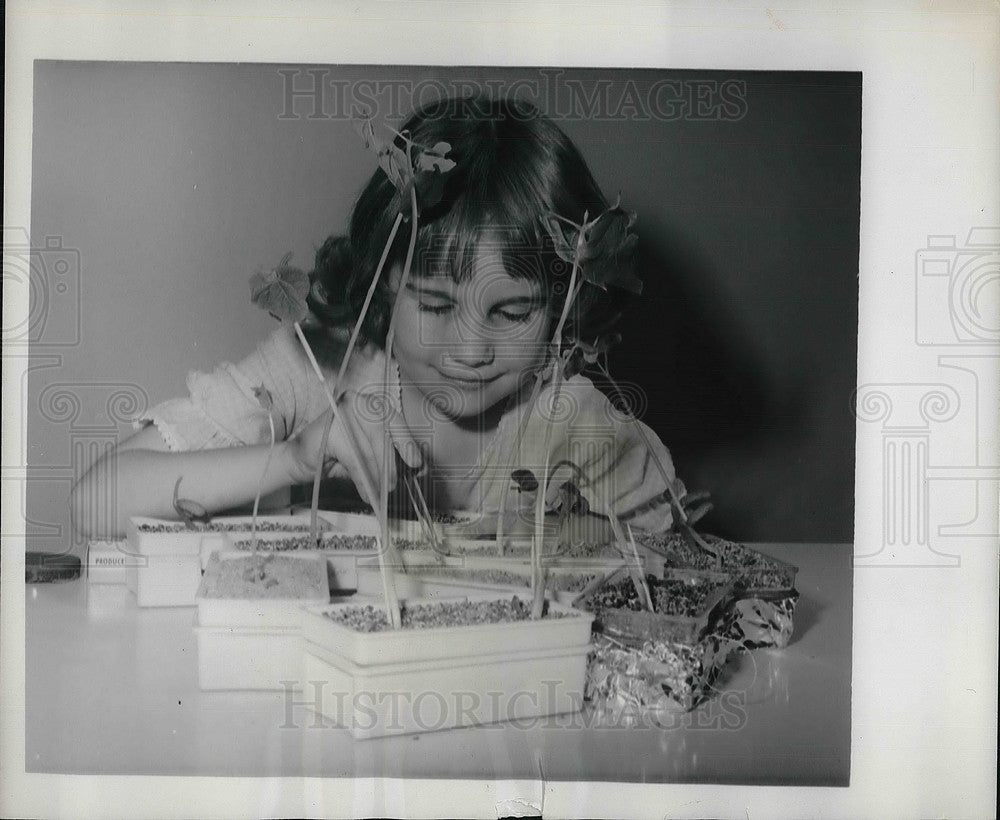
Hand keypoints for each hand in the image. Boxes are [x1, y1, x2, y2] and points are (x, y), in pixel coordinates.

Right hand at [284, 385, 423, 505]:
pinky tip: (366, 493)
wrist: (299, 461)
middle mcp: (357, 401)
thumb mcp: (369, 455)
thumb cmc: (337, 457)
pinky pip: (354, 458)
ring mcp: (341, 412)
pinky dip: (362, 479)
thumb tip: (418, 467)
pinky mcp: (330, 430)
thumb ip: (390, 456)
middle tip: (393, 485)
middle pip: (382, 431)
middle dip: (390, 462)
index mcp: (369, 403)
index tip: (416, 462)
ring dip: (377, 475)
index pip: (393, 419)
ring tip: (381, 492)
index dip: (406, 441)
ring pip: (368, 446)